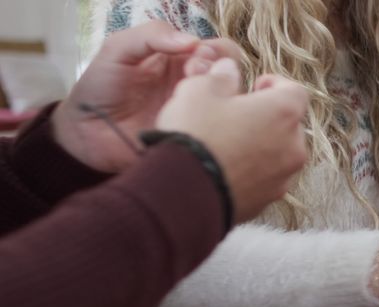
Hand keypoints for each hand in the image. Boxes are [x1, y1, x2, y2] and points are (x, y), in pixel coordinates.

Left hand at [53, 21, 243, 172]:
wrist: (85, 132)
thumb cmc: (100, 87)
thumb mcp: (118, 49)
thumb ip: (151, 34)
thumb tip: (193, 42)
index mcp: (181, 61)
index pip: (219, 50)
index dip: (214, 51)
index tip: (193, 58)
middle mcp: (196, 86)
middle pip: (233, 75)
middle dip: (220, 71)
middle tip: (194, 77)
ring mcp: (199, 115)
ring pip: (233, 103)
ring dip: (221, 96)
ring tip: (194, 99)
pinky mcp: (195, 139)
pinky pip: (220, 133)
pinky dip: (218, 125)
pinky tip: (197, 122)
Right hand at [156, 60, 309, 222]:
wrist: (184, 194)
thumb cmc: (195, 135)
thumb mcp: (199, 90)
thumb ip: (220, 76)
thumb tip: (229, 69)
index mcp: (283, 113)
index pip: (296, 91)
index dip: (276, 84)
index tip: (256, 86)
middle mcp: (294, 146)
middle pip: (291, 124)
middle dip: (269, 117)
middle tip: (239, 116)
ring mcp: (284, 177)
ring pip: (281, 153)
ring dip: (264, 145)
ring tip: (231, 144)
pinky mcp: (270, 200)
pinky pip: (268, 178)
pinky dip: (255, 171)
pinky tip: (228, 168)